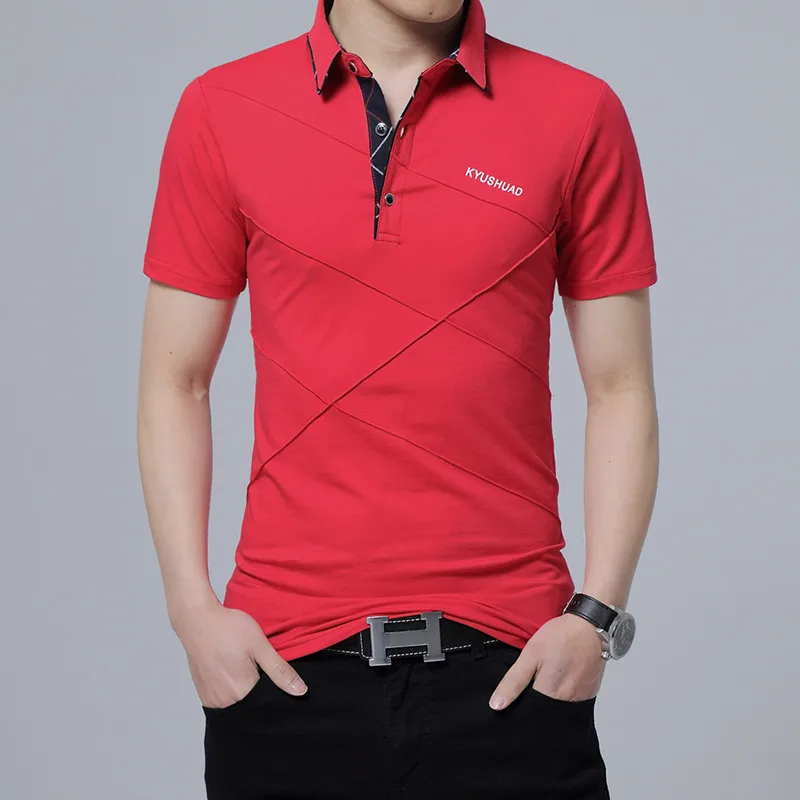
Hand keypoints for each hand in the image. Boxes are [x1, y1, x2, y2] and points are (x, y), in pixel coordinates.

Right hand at [172, 598, 307, 708]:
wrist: (197, 619)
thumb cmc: (228, 628)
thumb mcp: (260, 645)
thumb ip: (280, 671)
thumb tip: (300, 691)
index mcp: (241, 692)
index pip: (267, 702)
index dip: (275, 689)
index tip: (273, 673)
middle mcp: (224, 701)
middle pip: (251, 704)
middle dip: (260, 691)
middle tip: (257, 665)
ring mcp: (211, 698)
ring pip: (237, 702)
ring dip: (244, 690)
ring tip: (244, 667)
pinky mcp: (203, 692)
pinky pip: (224, 699)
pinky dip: (231, 689)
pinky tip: (233, 670)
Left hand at [489, 613, 605, 709]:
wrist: (590, 625)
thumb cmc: (560, 636)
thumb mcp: (530, 654)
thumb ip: (513, 681)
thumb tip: (497, 705)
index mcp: (549, 693)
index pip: (529, 712)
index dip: (521, 704)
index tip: (519, 694)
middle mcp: (567, 701)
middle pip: (546, 711)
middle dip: (537, 701)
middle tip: (535, 679)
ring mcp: (582, 697)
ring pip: (560, 707)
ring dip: (552, 697)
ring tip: (549, 677)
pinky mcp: (591, 691)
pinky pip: (574, 700)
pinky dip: (566, 693)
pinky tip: (562, 678)